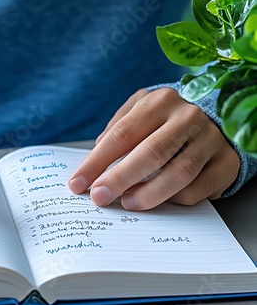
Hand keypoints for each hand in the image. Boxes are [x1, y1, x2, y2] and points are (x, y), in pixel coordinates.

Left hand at [68, 88, 239, 209]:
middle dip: (119, 179)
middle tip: (99, 197)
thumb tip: (94, 158)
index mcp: (160, 102)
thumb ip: (117, 130)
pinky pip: (198, 189)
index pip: (122, 134)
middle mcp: (188, 117)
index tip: (78, 183)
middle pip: (150, 154)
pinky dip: (175, 200)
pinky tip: (161, 201)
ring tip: (127, 203)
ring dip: (148, 194)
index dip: (96, 162)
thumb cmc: (165, 120)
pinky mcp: (227, 163)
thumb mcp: (139, 112)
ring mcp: (211, 139)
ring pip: (178, 174)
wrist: (216, 119)